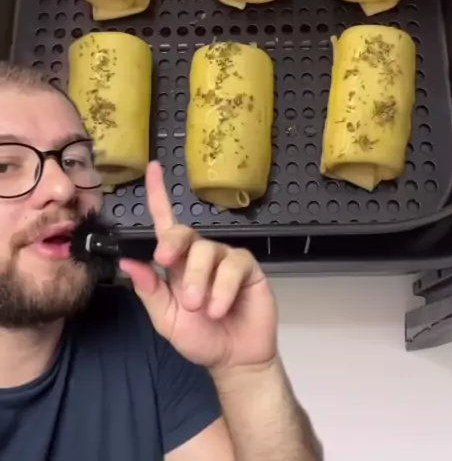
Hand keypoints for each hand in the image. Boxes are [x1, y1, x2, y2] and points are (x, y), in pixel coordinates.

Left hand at [120, 162, 277, 371]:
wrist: (234, 359)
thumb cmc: (199, 337)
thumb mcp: (166, 319)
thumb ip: (149, 291)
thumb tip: (127, 261)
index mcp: (176, 264)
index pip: (165, 224)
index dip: (158, 194)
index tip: (152, 168)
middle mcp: (200, 255)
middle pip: (184, 234)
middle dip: (174, 248)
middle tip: (170, 270)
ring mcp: (225, 259)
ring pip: (207, 251)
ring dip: (199, 281)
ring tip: (202, 309)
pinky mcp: (247, 268)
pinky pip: (233, 265)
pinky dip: (222, 288)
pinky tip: (219, 308)